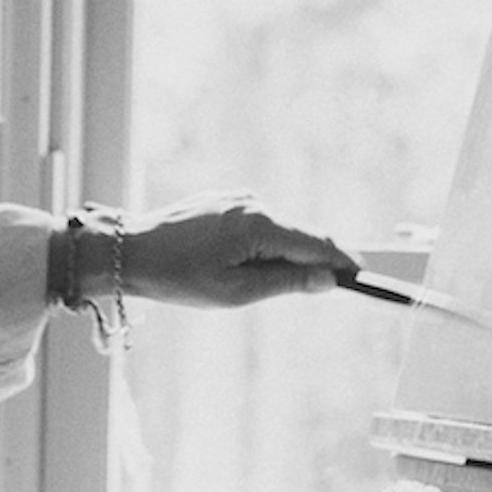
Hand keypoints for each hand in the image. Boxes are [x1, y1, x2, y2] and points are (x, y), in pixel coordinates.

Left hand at [121, 194, 354, 308]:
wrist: (130, 252)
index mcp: (259, 224)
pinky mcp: (224, 200)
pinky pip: (256, 225)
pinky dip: (259, 245)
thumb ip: (286, 283)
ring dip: (279, 256)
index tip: (362, 277)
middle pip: (300, 236)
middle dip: (311, 263)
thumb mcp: (235, 292)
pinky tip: (232, 264)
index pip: (316, 244)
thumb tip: (327, 279)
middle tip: (317, 290)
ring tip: (245, 282)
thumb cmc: (177, 277)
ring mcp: (238, 199)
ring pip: (278, 231)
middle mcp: (253, 203)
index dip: (342, 262)